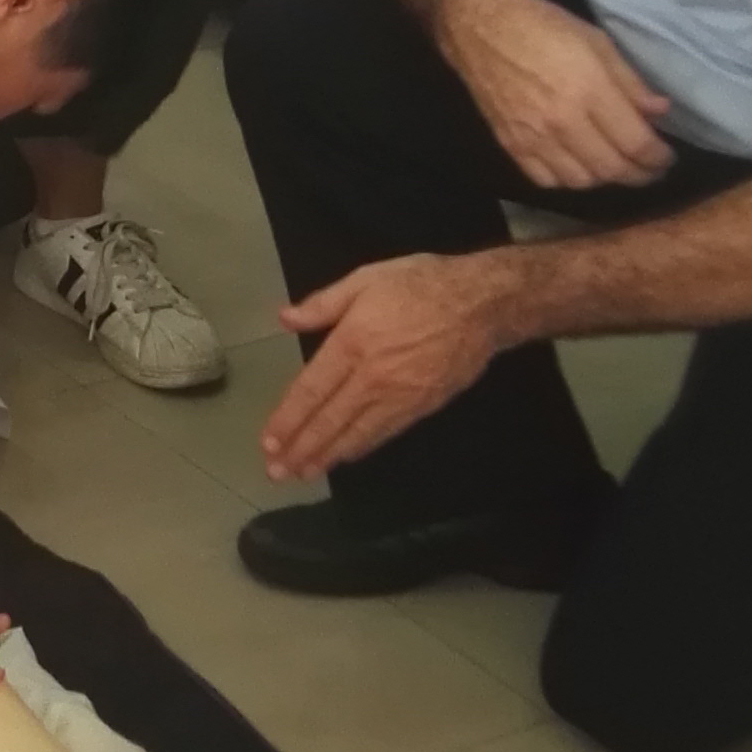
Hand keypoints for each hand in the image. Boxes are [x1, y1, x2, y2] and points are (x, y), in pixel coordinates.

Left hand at [260, 254, 501, 481]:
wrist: (482, 304)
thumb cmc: (422, 284)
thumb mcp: (367, 278)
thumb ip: (324, 302)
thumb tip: (284, 318)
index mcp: (352, 343)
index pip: (311, 390)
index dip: (287, 420)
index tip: (268, 442)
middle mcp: (372, 377)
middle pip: (329, 421)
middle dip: (300, 449)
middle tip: (276, 473)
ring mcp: (399, 396)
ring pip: (355, 434)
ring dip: (326, 457)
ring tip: (303, 473)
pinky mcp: (422, 406)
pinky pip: (384, 433)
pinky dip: (361, 449)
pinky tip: (345, 458)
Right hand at [441, 0, 671, 188]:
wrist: (479, 27)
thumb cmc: (542, 24)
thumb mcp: (596, 41)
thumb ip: (629, 81)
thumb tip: (659, 112)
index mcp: (588, 90)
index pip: (635, 143)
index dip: (657, 157)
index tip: (667, 157)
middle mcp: (562, 121)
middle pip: (611, 169)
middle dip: (639, 174)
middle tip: (650, 169)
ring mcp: (533, 137)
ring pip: (581, 181)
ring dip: (605, 179)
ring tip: (616, 166)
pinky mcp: (511, 144)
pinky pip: (546, 180)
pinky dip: (568, 181)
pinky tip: (578, 166)